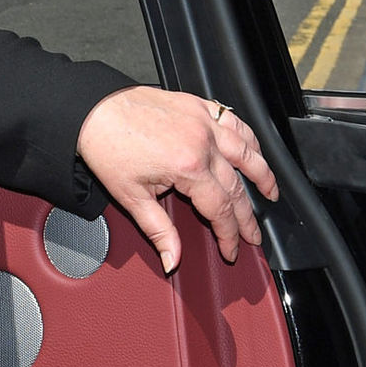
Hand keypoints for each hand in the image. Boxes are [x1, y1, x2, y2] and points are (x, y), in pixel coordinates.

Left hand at [76, 88, 278, 272]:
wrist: (94, 110)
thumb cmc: (108, 148)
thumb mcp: (131, 197)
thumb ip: (159, 231)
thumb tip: (173, 261)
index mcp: (187, 167)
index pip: (220, 209)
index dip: (229, 235)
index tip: (231, 250)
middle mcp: (202, 142)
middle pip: (237, 187)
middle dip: (247, 216)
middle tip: (253, 235)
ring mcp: (203, 121)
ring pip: (246, 151)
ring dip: (262, 174)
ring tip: (271, 193)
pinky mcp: (198, 105)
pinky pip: (234, 121)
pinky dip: (248, 138)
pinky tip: (254, 150)